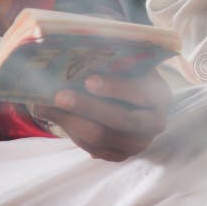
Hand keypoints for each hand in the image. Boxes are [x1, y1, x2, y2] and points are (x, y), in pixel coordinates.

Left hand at [34, 69, 169, 161]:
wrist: (131, 103)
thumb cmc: (127, 76)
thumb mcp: (129, 65)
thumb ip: (115, 61)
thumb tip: (83, 50)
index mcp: (160, 95)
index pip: (141, 94)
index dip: (116, 88)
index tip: (88, 80)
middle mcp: (155, 122)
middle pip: (120, 119)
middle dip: (87, 107)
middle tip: (59, 95)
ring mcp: (138, 142)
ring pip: (100, 136)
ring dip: (70, 120)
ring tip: (46, 105)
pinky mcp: (120, 155)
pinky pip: (92, 148)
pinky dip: (70, 131)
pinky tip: (54, 116)